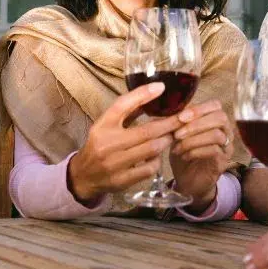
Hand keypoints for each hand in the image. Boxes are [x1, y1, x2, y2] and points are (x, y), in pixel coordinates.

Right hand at [68, 82, 180, 202]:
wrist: (84, 175)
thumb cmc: (101, 144)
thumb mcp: (107, 124)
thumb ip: (128, 111)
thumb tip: (154, 93)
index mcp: (102, 125)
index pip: (122, 105)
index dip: (142, 95)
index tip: (162, 87)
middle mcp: (107, 143)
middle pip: (146, 131)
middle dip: (169, 124)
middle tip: (183, 118)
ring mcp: (114, 163)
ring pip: (151, 149)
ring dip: (166, 141)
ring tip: (171, 136)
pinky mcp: (122, 180)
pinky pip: (149, 168)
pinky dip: (157, 160)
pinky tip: (157, 156)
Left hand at [170, 100, 233, 212]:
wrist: (187, 181)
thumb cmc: (182, 154)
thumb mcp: (176, 136)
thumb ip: (175, 122)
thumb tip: (165, 111)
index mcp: (214, 120)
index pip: (215, 105)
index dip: (198, 109)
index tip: (180, 117)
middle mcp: (225, 131)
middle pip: (220, 118)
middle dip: (196, 124)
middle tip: (178, 134)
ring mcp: (227, 147)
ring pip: (217, 135)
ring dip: (193, 140)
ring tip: (177, 147)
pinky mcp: (223, 161)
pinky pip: (214, 151)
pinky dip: (196, 151)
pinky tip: (184, 156)